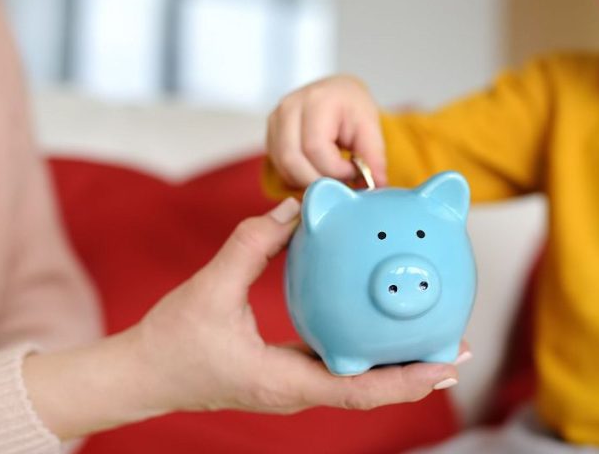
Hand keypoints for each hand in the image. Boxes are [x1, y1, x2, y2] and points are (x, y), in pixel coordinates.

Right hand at [24, 199, 460, 439]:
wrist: (139, 375)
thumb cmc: (170, 343)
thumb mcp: (209, 288)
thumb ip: (252, 244)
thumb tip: (294, 206)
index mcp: (284, 381)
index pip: (358, 390)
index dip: (406, 380)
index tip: (445, 364)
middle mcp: (296, 390)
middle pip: (371, 389)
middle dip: (416, 371)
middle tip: (459, 346)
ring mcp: (292, 385)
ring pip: (357, 381)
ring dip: (396, 364)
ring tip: (434, 339)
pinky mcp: (285, 373)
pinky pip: (337, 365)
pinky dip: (365, 353)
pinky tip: (378, 327)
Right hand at [267, 75, 386, 188]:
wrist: (337, 93)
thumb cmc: (353, 107)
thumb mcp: (370, 127)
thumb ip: (373, 156)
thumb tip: (376, 184)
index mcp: (317, 100)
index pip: (315, 148)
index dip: (335, 170)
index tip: (353, 172)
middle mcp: (289, 107)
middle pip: (293, 160)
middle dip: (319, 181)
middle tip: (341, 181)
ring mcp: (276, 120)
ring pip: (284, 166)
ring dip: (308, 181)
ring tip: (331, 177)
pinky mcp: (271, 133)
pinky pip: (279, 166)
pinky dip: (298, 177)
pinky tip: (316, 171)